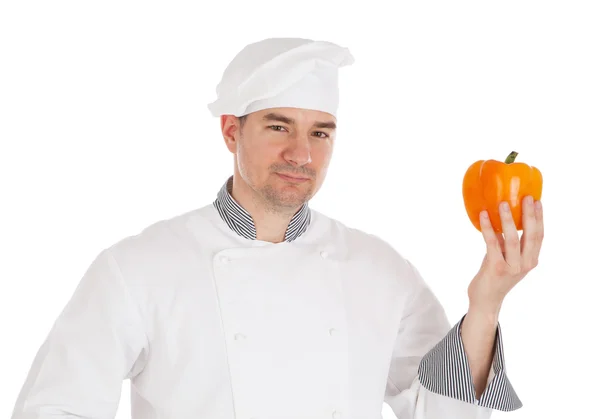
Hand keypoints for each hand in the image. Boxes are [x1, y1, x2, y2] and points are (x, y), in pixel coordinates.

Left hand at [467, 195, 543, 311]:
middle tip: (526, 197)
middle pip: (531, 235)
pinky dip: (488, 228)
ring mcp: (512, 267)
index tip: (537, 201)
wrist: (486, 299)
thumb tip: (503, 217)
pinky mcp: (497, 268)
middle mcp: (526, 263)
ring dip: (507, 219)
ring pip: (513, 238)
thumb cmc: (495, 275)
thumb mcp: (506, 257)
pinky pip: (492, 243)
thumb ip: (508, 241)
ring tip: (503, 203)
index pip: (539, 235)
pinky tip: (484, 216)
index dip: (539, 218)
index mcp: (531, 259)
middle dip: (529, 214)